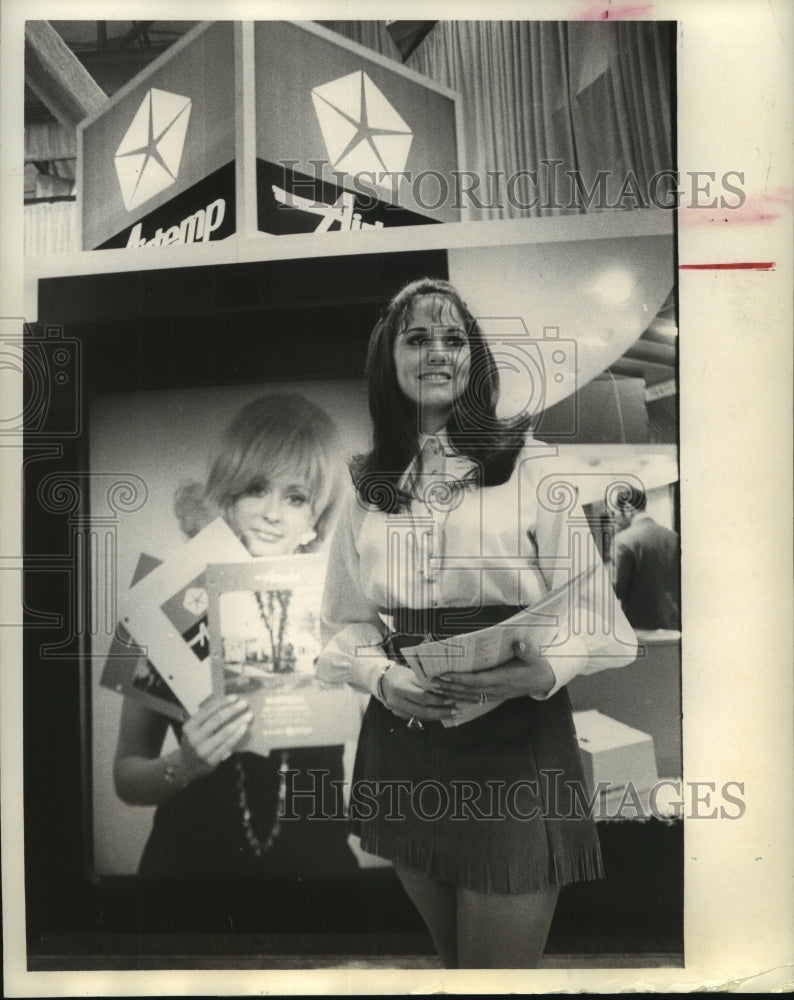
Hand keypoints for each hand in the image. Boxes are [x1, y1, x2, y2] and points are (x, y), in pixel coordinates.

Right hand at [178, 695, 252, 779]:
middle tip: (245, 704)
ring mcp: (203, 750)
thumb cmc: (195, 742)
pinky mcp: (211, 760)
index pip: (207, 711)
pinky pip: (227, 745)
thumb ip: (207, 717)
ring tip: (248, 716)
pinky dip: (237, 736)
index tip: (235, 697)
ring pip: (224, 733)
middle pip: (217, 720)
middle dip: (232, 710)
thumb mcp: (194, 729)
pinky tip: (244, 729)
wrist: (186, 766)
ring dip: (238, 722)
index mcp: (189, 726)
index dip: (222, 703)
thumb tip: (227, 702)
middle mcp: (194, 738)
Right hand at [381, 664, 456, 721]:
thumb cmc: (401, 674)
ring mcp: (397, 710)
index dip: (437, 699)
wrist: (383, 681)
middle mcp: (397, 701)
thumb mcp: (412, 673)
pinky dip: (430, 717)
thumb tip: (446, 688)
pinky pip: (417, 718)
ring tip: (452, 713)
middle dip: (441, 712)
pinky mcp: (400, 715)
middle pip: (422, 711)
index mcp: (400, 687)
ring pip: (421, 717)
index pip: (421, 697)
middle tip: (455, 710)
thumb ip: (426, 682)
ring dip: (438, 717)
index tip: (450, 699)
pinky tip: (441, 714)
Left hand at [434, 640, 555, 702]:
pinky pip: (475, 698)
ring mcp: (495, 694)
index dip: (460, 679)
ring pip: (470, 697)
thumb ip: (525, 650)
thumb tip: (518, 642)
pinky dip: (460, 697)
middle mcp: (497, 689)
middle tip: (433, 680)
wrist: (544, 680)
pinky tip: (450, 696)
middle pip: (469, 690)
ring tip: (437, 687)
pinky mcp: (495, 696)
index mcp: (504, 679)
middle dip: (450, 686)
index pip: (477, 681)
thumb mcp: (534, 656)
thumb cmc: (537, 666)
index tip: (445, 674)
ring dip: (452, 693)